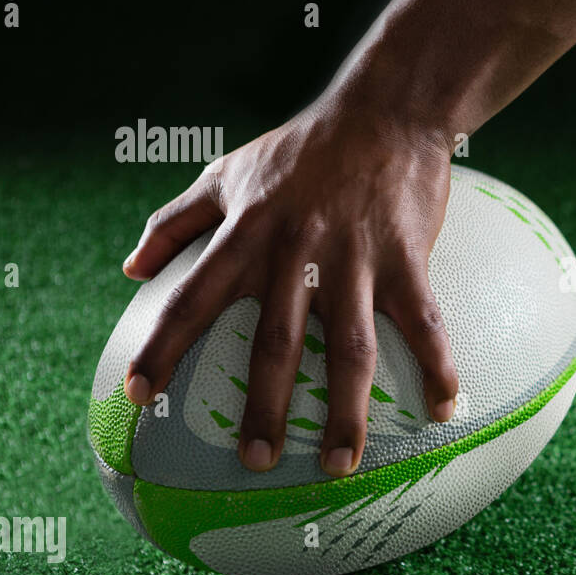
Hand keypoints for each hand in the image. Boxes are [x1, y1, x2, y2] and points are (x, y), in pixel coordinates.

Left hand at [120, 106, 459, 476]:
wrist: (384, 111)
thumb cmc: (302, 147)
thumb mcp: (226, 171)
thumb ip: (175, 219)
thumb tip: (131, 269)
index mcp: (246, 233)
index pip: (193, 298)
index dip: (163, 348)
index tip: (139, 396)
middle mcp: (296, 251)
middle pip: (277, 342)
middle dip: (264, 407)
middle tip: (256, 461)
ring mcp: (355, 257)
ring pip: (350, 346)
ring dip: (345, 409)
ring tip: (339, 463)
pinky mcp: (406, 257)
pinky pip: (424, 322)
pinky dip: (437, 365)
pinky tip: (444, 408)